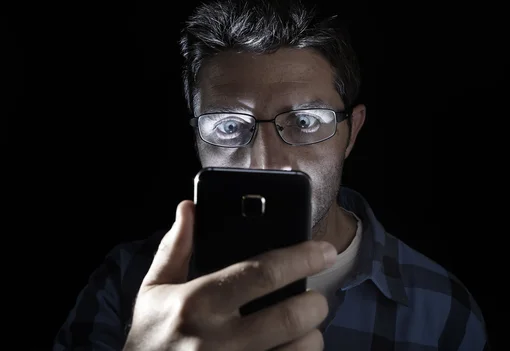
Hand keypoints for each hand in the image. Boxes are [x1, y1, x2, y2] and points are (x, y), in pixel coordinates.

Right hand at [123, 200, 336, 350]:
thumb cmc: (150, 338)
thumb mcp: (154, 291)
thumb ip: (176, 248)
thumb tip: (190, 208)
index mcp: (196, 304)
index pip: (260, 273)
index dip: (301, 258)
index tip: (324, 251)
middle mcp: (216, 341)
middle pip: (290, 316)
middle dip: (314, 303)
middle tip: (315, 298)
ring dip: (311, 336)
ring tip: (304, 328)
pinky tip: (290, 349)